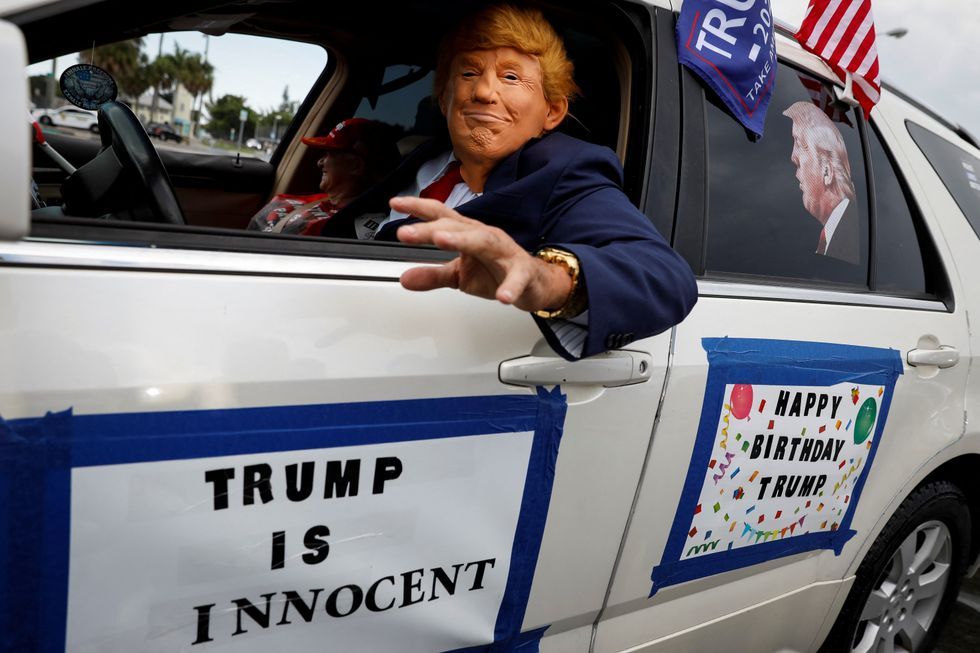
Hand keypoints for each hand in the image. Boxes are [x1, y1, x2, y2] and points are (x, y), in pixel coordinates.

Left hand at [390, 195, 572, 311]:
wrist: (534, 282)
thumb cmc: (496, 270)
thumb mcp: (459, 275)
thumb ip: (432, 275)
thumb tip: (404, 278)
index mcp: (468, 233)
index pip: (440, 215)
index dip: (417, 208)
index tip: (394, 204)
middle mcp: (484, 236)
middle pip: (456, 227)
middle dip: (430, 228)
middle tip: (404, 233)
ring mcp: (504, 252)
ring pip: (484, 241)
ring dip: (462, 240)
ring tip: (442, 241)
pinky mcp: (523, 271)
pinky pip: (517, 277)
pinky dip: (510, 286)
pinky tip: (503, 297)